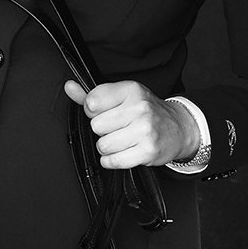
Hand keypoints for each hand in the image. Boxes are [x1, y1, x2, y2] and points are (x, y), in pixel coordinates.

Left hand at [63, 79, 199, 169]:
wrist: (178, 128)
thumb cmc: (146, 111)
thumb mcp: (122, 97)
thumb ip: (93, 94)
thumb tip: (69, 87)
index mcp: (131, 89)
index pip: (92, 102)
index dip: (93, 111)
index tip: (104, 112)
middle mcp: (139, 107)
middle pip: (96, 125)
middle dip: (102, 130)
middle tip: (117, 127)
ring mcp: (145, 129)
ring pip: (103, 145)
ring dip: (108, 147)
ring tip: (122, 140)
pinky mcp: (147, 151)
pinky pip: (113, 161)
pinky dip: (113, 160)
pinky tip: (124, 152)